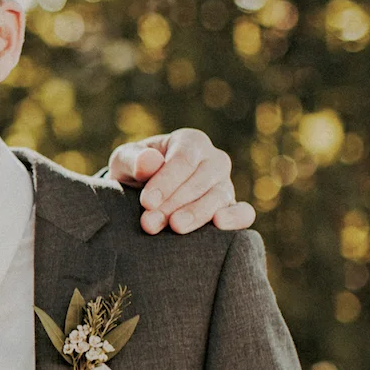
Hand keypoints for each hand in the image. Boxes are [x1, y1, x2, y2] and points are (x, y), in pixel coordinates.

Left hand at [108, 128, 255, 234]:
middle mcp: (214, 160)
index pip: (185, 159)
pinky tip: (220, 225)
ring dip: (196, 213)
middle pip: (201, 179)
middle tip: (150, 223)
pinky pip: (244, 212)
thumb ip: (133, 160)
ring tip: (175, 227)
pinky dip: (237, 218)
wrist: (143, 196)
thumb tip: (149, 162)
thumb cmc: (135, 172)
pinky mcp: (231, 208)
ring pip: (220, 196)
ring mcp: (225, 185)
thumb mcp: (125, 161)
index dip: (166, 180)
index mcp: (191, 142)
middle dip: (174, 202)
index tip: (147, 201)